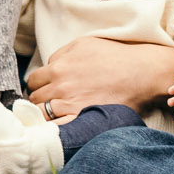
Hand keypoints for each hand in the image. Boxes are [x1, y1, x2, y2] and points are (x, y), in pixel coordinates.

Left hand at [24, 36, 173, 118]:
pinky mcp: (82, 119)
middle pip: (35, 99)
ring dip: (44, 116)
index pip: (32, 81)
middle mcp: (60, 87)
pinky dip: (54, 129)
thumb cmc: (114, 56)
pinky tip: (58, 128)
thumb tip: (48, 65)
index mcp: (58, 68)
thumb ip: (61, 54)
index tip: (44, 89)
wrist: (141, 73)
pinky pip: (57, 129)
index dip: (38, 85)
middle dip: (40, 100)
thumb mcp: (84, 44)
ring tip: (53, 116)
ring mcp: (70, 105)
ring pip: (42, 116)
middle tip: (48, 103)